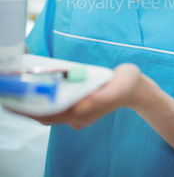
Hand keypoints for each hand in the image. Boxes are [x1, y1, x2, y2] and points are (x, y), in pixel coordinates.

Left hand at [11, 63, 142, 129]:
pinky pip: (54, 101)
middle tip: (8, 88)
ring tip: (16, 84)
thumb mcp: (118, 87)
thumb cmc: (127, 85)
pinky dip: (42, 94)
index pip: (48, 116)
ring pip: (47, 108)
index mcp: (83, 113)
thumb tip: (79, 106)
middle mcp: (75, 115)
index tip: (10, 102)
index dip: (27, 111)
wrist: (136, 88)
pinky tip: (36, 83)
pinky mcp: (77, 102)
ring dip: (30, 99)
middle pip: (42, 113)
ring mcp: (76, 110)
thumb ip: (101, 99)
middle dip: (24, 104)